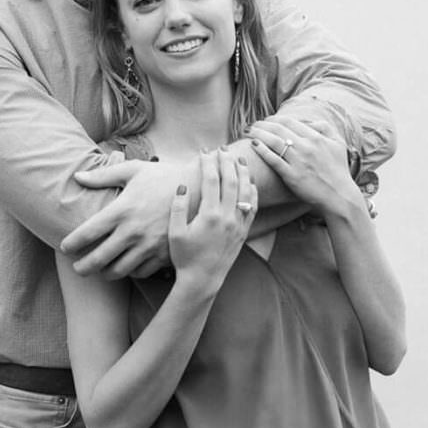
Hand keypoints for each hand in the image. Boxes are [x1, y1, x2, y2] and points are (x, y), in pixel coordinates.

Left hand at [63, 159, 183, 278]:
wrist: (201, 189)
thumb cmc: (164, 176)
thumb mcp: (134, 171)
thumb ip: (103, 176)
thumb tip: (78, 178)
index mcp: (122, 210)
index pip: (86, 233)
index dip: (71, 244)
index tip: (65, 247)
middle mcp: (133, 231)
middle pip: (98, 259)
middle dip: (82, 268)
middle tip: (78, 268)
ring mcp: (149, 245)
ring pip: (118, 271)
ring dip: (105, 273)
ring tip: (101, 270)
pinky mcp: (164, 254)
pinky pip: (141, 272)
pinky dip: (130, 272)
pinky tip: (126, 266)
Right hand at [169, 150, 256, 290]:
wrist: (203, 279)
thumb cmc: (185, 256)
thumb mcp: (174, 232)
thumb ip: (178, 208)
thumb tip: (183, 186)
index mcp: (209, 215)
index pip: (211, 180)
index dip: (208, 163)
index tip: (204, 151)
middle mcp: (228, 217)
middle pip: (231, 181)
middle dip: (226, 161)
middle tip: (222, 149)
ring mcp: (239, 223)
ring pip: (246, 191)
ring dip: (243, 173)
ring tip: (239, 159)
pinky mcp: (244, 231)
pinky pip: (253, 207)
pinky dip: (253, 192)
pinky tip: (250, 182)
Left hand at [247, 118, 361, 219]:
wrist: (339, 196)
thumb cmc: (339, 170)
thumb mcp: (338, 144)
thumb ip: (325, 128)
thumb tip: (308, 122)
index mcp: (316, 137)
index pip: (289, 121)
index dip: (274, 118)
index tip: (266, 120)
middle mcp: (306, 147)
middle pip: (278, 128)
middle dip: (262, 124)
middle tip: (252, 125)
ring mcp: (298, 161)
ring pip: (273, 141)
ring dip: (258, 133)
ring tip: (248, 132)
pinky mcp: (291, 175)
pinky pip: (273, 159)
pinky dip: (262, 150)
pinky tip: (254, 145)